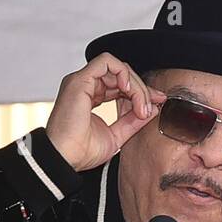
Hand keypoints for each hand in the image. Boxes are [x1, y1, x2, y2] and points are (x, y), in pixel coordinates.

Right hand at [47, 53, 166, 171]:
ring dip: (135, 85)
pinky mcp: (80, 80)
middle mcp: (86, 86)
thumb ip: (132, 121)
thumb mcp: (117, 136)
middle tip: (150, 108)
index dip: (140, 92)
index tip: (156, 104)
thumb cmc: (82, 152)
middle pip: (121, 75)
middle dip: (142, 89)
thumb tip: (151, 109)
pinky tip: (129, 90)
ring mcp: (82, 81)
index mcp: (91, 97)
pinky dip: (123, 73)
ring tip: (141, 106)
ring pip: (117, 68)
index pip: (120, 86)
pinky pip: (107, 62)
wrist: (65, 159)